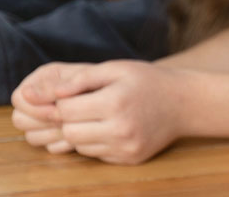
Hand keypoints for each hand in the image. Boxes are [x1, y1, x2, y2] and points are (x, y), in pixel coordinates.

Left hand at [10, 60, 181, 163]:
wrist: (184, 103)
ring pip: (80, 146)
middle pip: (69, 132)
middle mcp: (120, 129)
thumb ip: (79, 79)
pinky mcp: (129, 159)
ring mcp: (125, 147)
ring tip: (95, 116)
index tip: (66, 95)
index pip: (65, 110)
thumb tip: (44, 93)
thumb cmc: (146, 80)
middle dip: (67, 119)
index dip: (59, 102)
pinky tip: (107, 127)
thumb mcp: (114, 69)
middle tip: (78, 106)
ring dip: (79, 132)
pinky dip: (94, 142)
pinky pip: (96, 155)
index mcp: (115, 102)